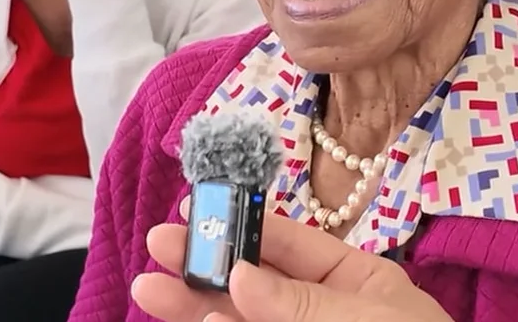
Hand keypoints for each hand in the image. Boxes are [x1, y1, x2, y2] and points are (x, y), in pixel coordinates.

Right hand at [131, 199, 452, 321]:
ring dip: (196, 308)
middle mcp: (324, 316)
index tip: (193, 208)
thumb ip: (304, 303)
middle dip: (205, 266)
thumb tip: (241, 272)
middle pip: (256, 285)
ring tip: (149, 289)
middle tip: (157, 246)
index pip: (293, 245)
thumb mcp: (368, 321)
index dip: (244, 225)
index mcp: (358, 285)